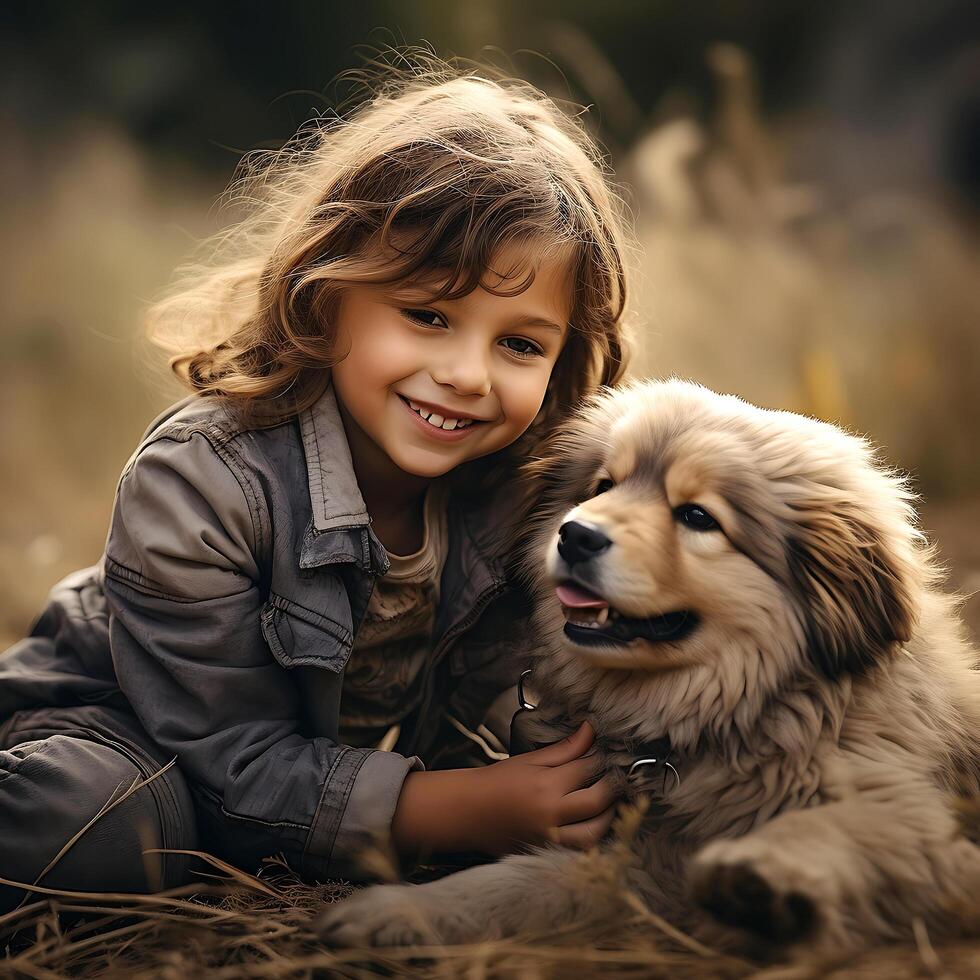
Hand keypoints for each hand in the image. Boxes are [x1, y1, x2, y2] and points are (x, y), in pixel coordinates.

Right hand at [467, 719, 620, 854]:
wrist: (469, 811)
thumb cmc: (498, 781)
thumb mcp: (530, 760)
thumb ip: (565, 748)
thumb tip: (591, 730)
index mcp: (545, 786)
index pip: (586, 769)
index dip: (601, 759)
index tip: (608, 753)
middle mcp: (550, 815)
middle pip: (597, 801)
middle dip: (612, 786)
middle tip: (615, 776)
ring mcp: (550, 839)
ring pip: (595, 833)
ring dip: (608, 816)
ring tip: (608, 801)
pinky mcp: (547, 854)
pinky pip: (581, 850)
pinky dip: (593, 837)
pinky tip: (593, 821)